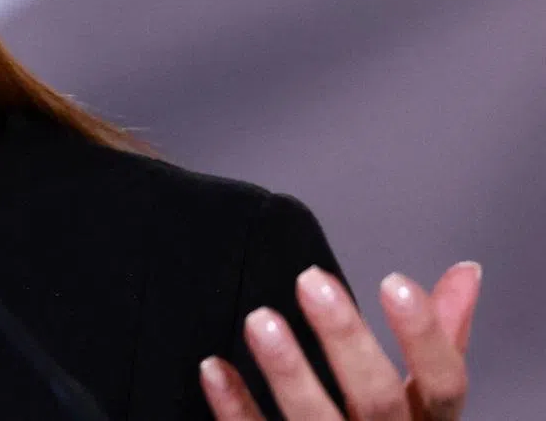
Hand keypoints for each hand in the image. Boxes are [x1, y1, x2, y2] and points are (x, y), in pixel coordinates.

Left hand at [198, 260, 480, 418]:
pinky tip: (214, 368)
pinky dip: (236, 408)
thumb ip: (442, 337)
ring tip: (259, 319)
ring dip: (288, 372)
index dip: (426, 337)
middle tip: (311, 281)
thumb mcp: (423, 398)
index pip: (444, 386)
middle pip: (379, 402)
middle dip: (346, 341)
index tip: (395, 281)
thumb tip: (465, 271)